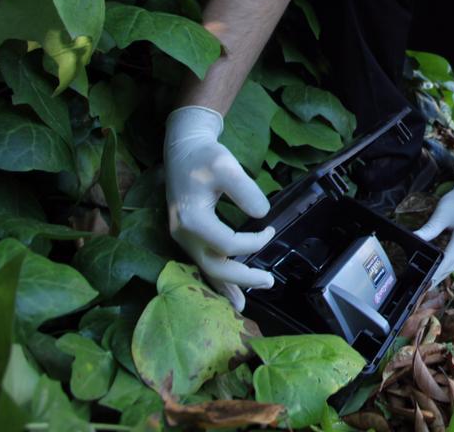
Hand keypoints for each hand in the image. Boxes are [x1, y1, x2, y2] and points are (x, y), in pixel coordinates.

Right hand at [164, 106, 275, 310]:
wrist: (183, 149)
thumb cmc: (204, 156)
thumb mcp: (226, 167)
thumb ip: (245, 191)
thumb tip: (261, 215)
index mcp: (192, 220)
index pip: (227, 245)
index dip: (253, 242)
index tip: (271, 230)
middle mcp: (183, 234)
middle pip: (214, 266)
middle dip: (242, 278)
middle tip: (269, 282)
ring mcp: (182, 237)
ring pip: (205, 269)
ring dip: (226, 286)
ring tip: (242, 306)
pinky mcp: (187, 236)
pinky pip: (202, 262)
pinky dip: (215, 278)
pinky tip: (227, 291)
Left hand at [414, 167, 453, 285]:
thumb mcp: (441, 214)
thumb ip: (428, 230)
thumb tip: (414, 240)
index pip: (449, 257)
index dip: (437, 271)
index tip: (426, 281)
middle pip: (453, 264)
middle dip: (439, 276)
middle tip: (424, 288)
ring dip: (443, 273)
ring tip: (429, 284)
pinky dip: (447, 265)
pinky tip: (438, 271)